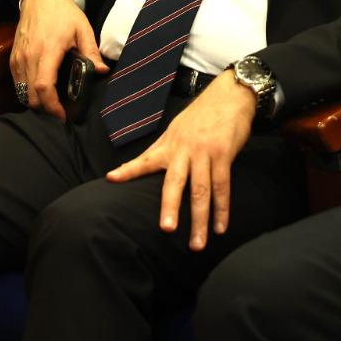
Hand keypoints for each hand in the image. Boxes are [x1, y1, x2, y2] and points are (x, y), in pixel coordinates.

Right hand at [11, 0, 106, 119]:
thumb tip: (101, 71)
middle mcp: (29, 57)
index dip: (52, 106)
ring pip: (21, 92)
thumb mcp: (82, 29)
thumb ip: (91, 52)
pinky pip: (17, 83)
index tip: (63, 115)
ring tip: (52, 102)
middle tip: (61, 111)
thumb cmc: (63, 13)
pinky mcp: (13, 58)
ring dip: (35, 102)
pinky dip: (26, 91)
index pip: (44, 87)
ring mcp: (18, 58)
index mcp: (47, 51)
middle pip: (31, 96)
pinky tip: (40, 90)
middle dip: (45, 108)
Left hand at [104, 72, 255, 249]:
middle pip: (175, 182)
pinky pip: (222, 186)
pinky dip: (222, 209)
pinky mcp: (223, 155)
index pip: (145, 158)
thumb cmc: (201, 115)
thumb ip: (157, 151)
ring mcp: (205, 153)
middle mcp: (184, 149)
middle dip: (169, 206)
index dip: (128, 169)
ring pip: (201, 190)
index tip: (111, 179)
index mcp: (169, 144)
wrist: (230, 95)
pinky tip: (221, 227)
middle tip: (166, 229)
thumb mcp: (175, 129)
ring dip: (200, 219)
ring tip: (197, 244)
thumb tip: (131, 167)